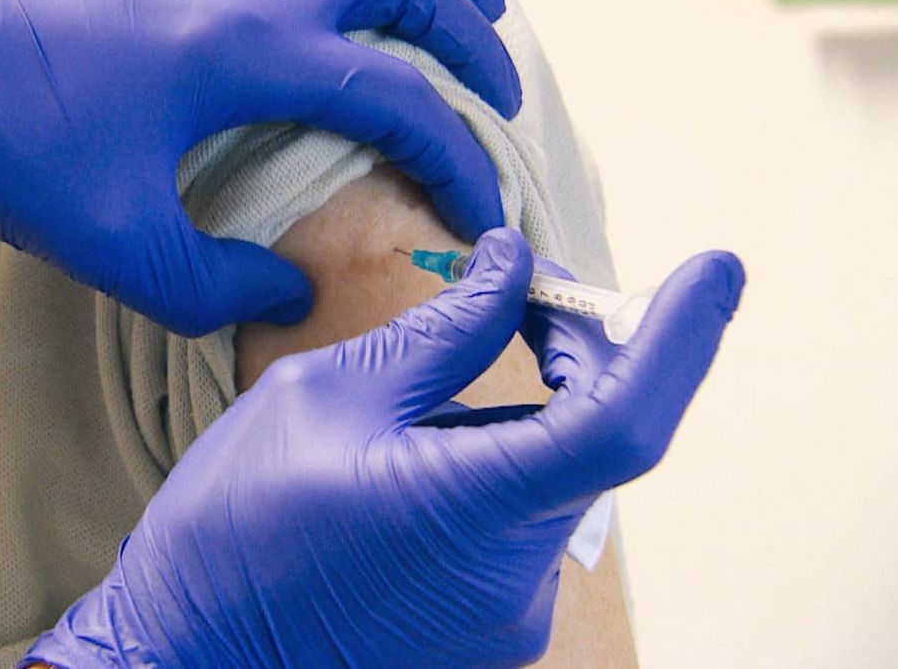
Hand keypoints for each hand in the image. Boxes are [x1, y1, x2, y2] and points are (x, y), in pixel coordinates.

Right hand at [25, 229, 743, 666]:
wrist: (182, 656)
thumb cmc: (231, 532)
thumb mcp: (321, 396)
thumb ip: (441, 334)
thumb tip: (512, 268)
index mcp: (469, 509)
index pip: (623, 423)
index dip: (679, 337)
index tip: (715, 269)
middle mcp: (513, 580)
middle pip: (596, 443)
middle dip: (586, 354)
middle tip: (533, 289)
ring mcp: (505, 617)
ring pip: (553, 480)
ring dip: (529, 412)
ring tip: (434, 380)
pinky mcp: (486, 631)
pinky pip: (518, 522)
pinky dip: (498, 465)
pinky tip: (423, 448)